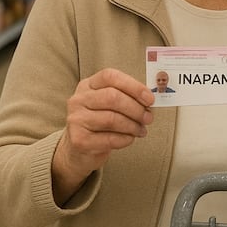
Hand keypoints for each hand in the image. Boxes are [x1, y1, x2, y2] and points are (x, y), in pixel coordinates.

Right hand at [52, 68, 154, 203]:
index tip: (150, 99)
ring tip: (141, 130)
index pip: (110, 77)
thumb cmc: (100, 123)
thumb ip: (126, 97)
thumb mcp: (109, 104)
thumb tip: (150, 100)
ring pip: (112, 119)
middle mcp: (78, 100)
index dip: (133, 86)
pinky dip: (125, 139)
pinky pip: (109, 139)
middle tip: (148, 118)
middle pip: (112, 97)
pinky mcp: (79, 140)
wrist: (79, 149)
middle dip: (136, 109)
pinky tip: (130, 139)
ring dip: (133, 126)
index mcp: (88, 85)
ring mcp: (76, 119)